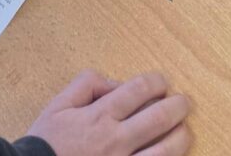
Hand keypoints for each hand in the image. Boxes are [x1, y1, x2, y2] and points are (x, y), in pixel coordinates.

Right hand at [29, 70, 190, 155]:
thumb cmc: (45, 143)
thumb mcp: (59, 104)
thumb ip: (87, 84)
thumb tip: (116, 83)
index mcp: (100, 116)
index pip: (139, 90)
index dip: (156, 82)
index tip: (162, 82)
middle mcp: (115, 141)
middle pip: (159, 119)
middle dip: (178, 106)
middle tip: (184, 103)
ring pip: (165, 152)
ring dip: (181, 138)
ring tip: (184, 131)